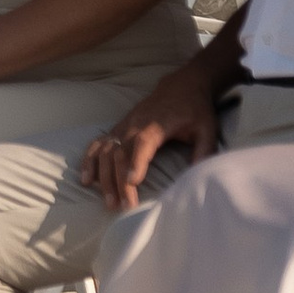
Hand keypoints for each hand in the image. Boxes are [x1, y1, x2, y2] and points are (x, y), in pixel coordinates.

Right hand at [79, 68, 219, 208]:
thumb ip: (204, 151)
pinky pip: (97, 144)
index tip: (132, 182)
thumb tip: (199, 175)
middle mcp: (134, 125)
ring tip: (108, 201)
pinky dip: (89, 161)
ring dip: (104, 177)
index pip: (142, 144)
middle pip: (120, 153)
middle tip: (123, 206)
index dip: (136, 162)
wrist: (181, 86)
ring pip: (106, 151)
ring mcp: (123, 126)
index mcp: (156, 125)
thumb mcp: (207, 129)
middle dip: (119, 181)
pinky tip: (86, 179)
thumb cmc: (194, 110)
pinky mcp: (117, 128)